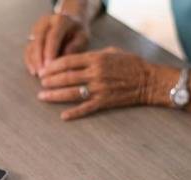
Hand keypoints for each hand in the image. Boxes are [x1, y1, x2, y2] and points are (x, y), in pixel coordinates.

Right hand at [24, 14, 89, 75]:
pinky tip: (34, 71)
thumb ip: (75, 47)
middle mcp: (46, 22)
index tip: (49, 66)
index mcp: (60, 20)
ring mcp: (36, 29)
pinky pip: (28, 50)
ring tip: (38, 74)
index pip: (53, 36)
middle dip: (39, 58)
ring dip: (34, 61)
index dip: (50, 51)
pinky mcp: (32, 36)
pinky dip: (29, 61)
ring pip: (31, 45)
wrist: (71, 21)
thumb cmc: (78, 32)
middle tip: (42, 72)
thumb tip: (63, 60)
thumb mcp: (83, 37)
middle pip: (39, 40)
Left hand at [38, 47, 157, 120]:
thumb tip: (75, 59)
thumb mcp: (112, 52)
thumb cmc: (131, 64)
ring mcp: (100, 89)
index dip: (53, 66)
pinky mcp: (105, 102)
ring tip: (43, 96)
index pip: (68, 61)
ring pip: (72, 93)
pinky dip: (74, 113)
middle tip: (40, 83)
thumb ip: (93, 55)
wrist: (150, 80)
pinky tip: (62, 116)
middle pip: (66, 77)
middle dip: (50, 80)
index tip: (44, 70)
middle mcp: (96, 73)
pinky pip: (86, 108)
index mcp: (96, 59)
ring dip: (55, 95)